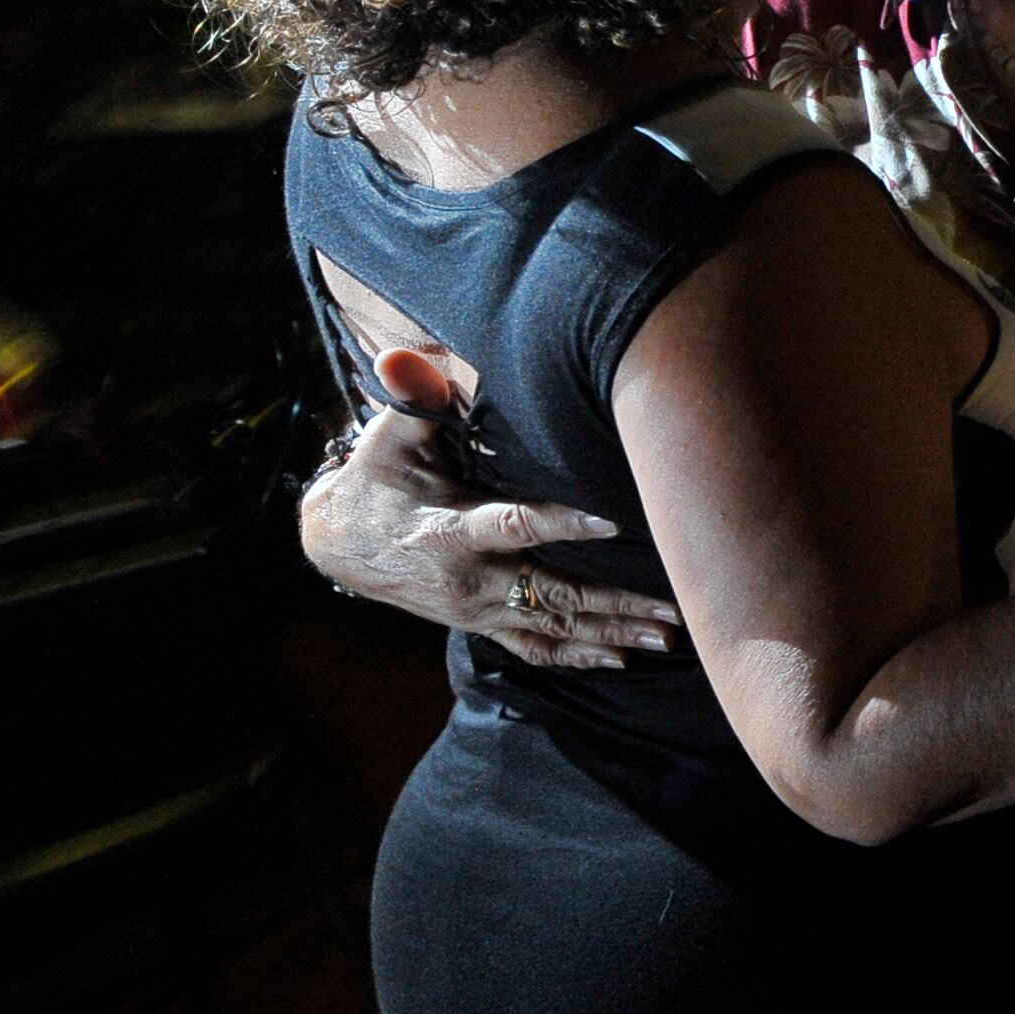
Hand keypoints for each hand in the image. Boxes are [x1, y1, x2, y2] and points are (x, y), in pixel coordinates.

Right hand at [301, 393, 683, 668]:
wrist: (339, 542)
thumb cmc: (377, 479)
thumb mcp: (388, 438)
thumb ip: (414, 399)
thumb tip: (412, 355)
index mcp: (450, 529)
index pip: (515, 525)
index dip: (563, 524)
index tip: (613, 521)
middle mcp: (471, 578)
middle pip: (554, 593)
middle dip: (616, 602)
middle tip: (675, 604)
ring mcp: (478, 608)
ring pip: (555, 626)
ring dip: (613, 633)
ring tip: (668, 635)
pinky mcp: (480, 623)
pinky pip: (533, 648)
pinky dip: (577, 655)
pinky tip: (622, 658)